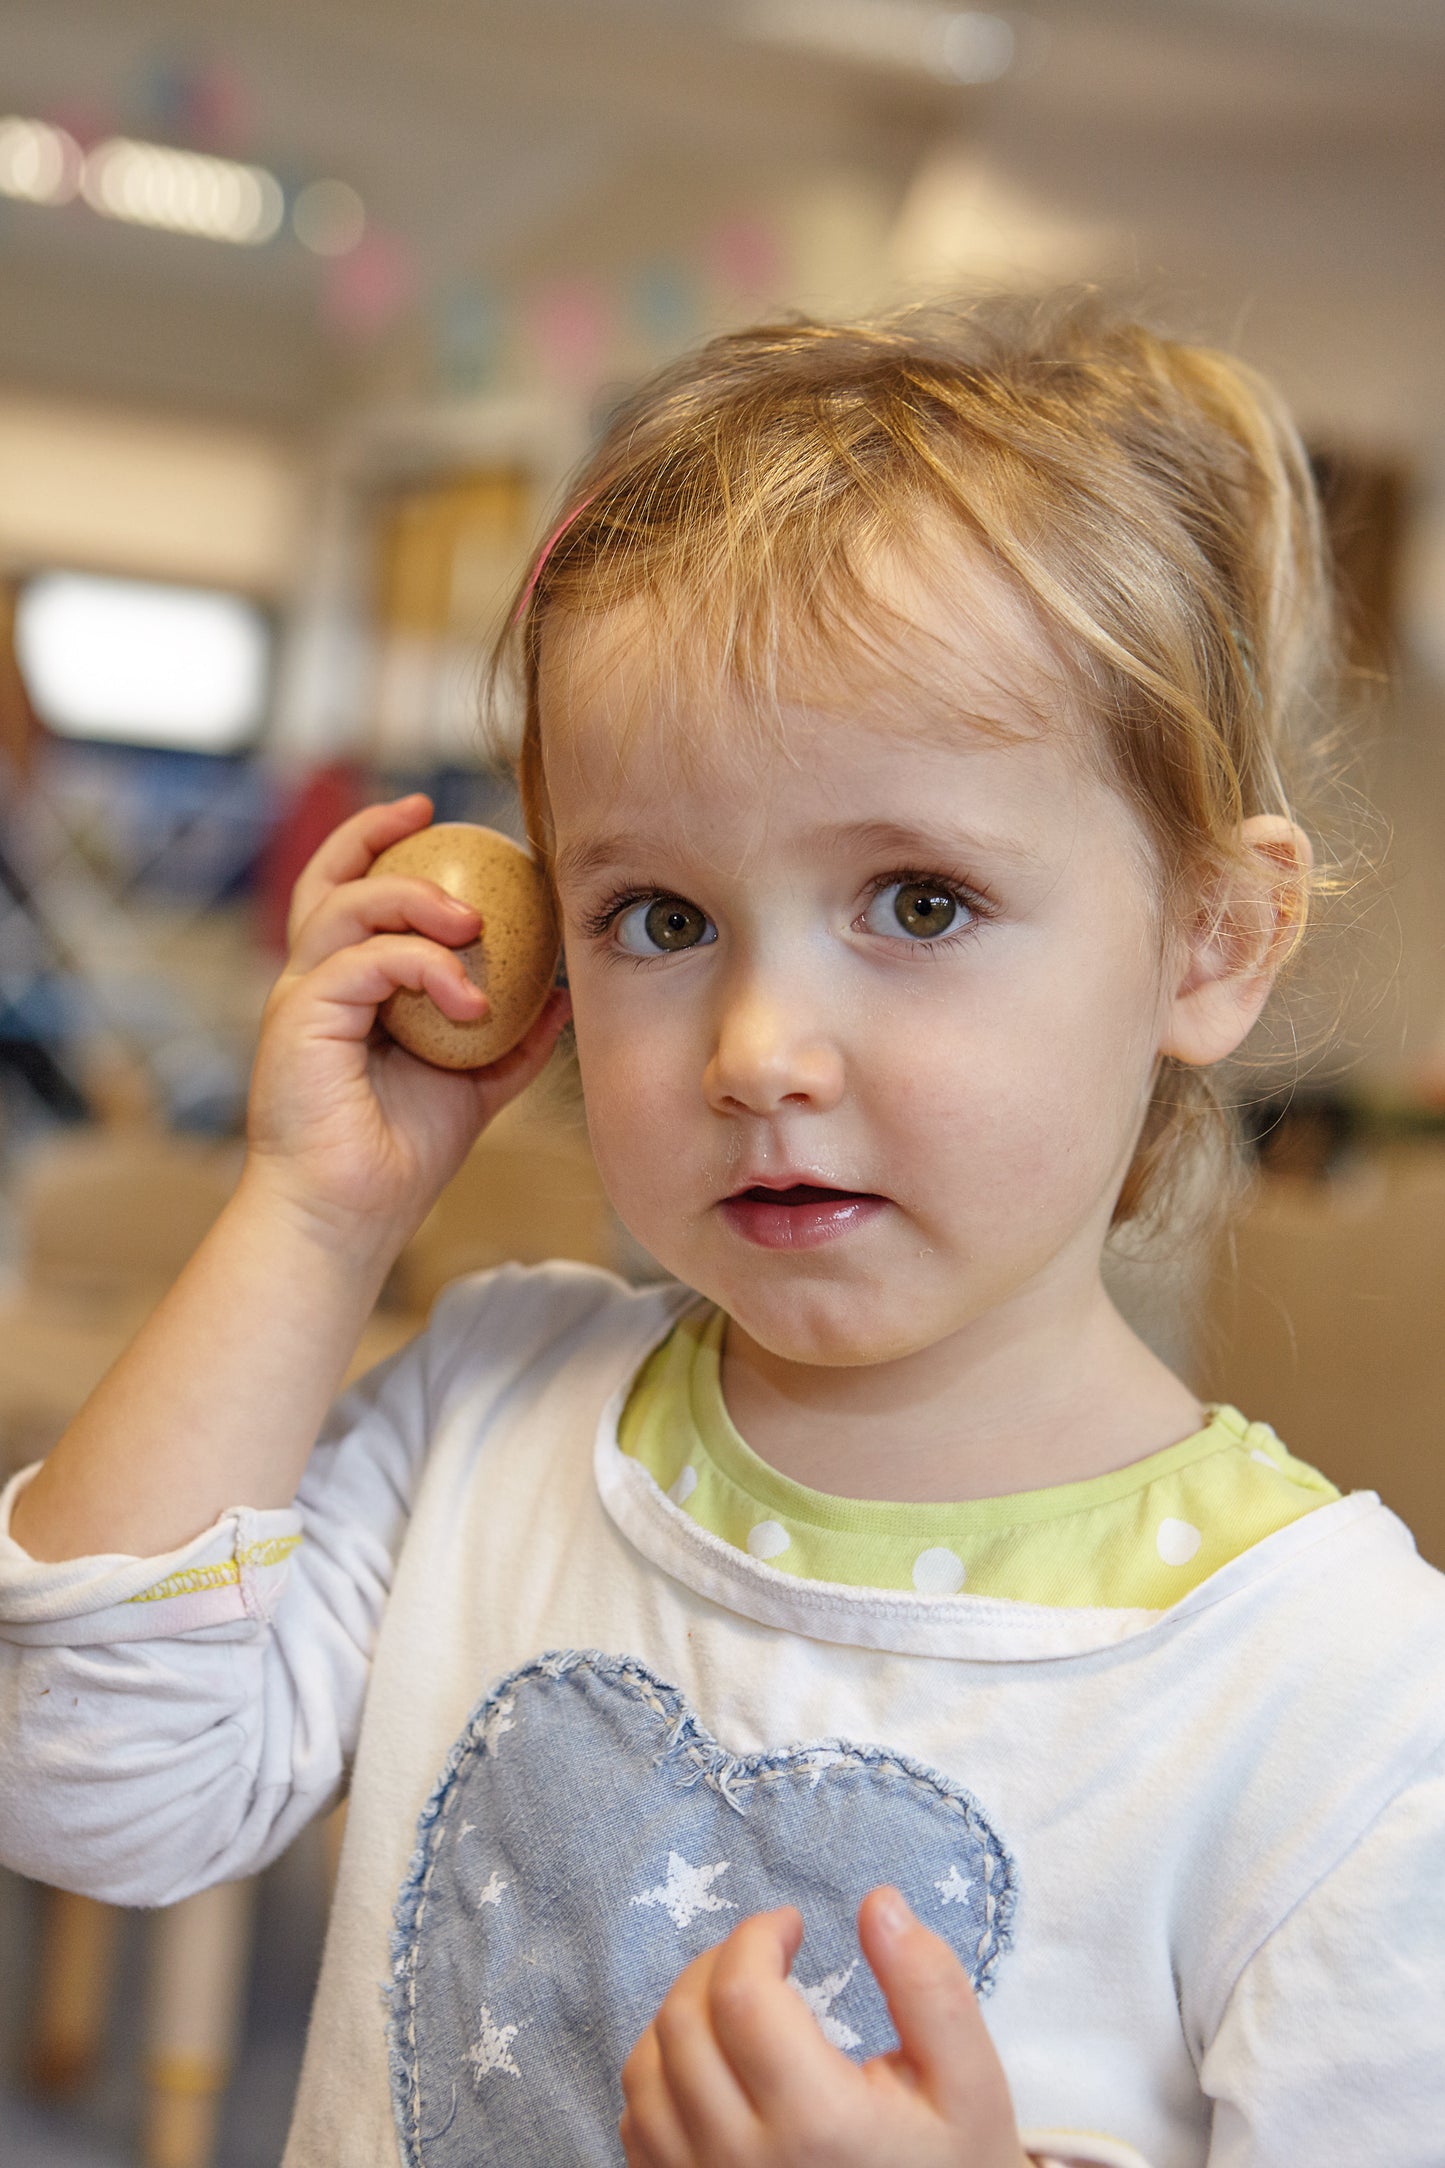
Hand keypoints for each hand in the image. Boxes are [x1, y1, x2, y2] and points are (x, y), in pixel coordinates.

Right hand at [244, 794, 570, 1250]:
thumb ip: (512, 1039)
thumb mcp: (475, 1084)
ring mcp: (300, 999)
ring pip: (345, 908)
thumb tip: (564, 996)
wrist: (349, 1218)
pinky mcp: (299, 1019)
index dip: (378, 844)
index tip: (432, 815)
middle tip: (433, 815)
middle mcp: (312, 983)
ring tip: (474, 927)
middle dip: (373, 833)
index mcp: (343, 989)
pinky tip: (472, 1000)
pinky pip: (364, 962)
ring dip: (414, 901)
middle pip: (327, 879)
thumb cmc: (400, 1158)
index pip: (348, 894)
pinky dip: (422, 966)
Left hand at [620, 1886, 1028, 2167]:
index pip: (741, 1995)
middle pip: (683, 2024)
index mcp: (817, 2121)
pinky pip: (638, 2127)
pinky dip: (660, 2075)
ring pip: (646, 2072)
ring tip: (737, 1998)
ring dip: (682, 2013)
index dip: (756, 1936)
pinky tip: (712, 2062)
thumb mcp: (971, 2084)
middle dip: (719, 1961)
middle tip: (766, 1952)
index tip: (791, 1924)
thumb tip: (879, 1903)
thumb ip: (930, 1987)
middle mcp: (743, 2162)